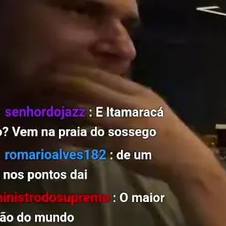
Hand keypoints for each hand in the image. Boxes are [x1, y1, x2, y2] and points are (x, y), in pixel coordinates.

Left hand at [37, 65, 215, 182]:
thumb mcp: (152, 106)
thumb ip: (128, 97)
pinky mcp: (116, 145)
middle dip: (61, 81)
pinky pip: (86, 137)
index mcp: (138, 93)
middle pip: (88, 87)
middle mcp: (129, 104)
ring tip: (40, 101)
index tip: (56, 66)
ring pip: (83, 110)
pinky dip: (67, 134)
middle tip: (40, 79)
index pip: (101, 75)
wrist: (185, 159)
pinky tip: (53, 131)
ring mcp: (122, 125)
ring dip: (59, 105)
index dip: (75, 69)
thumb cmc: (167, 133)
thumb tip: (100, 89)